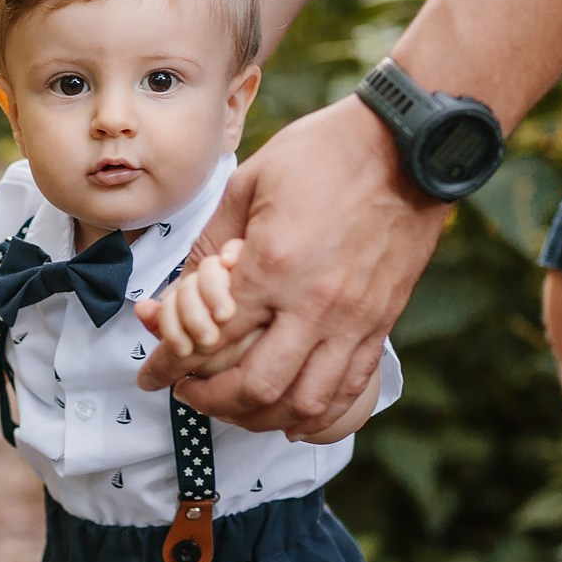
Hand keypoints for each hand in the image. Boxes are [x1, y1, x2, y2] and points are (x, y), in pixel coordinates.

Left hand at [135, 96, 448, 436]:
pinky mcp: (381, 323)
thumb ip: (214, 240)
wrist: (410, 144)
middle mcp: (313, 304)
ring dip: (261, 418)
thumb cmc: (327, 152)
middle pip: (254, 387)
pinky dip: (317, 416)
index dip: (169, 364)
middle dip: (212, 402)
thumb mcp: (250, 182)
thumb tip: (183, 285)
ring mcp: (353, 320)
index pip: (207, 338)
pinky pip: (349, 390)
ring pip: (303, 403)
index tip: (151, 375)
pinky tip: (292, 416)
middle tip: (189, 394)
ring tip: (236, 409)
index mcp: (271, 266)